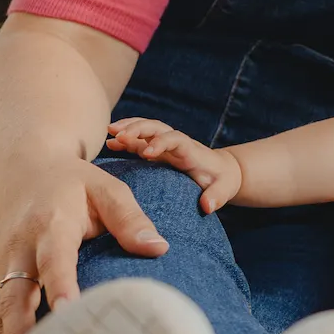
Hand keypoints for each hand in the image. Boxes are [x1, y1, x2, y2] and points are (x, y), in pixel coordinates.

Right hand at [0, 152, 168, 333]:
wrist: (24, 170)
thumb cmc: (73, 183)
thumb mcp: (107, 188)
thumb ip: (131, 218)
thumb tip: (158, 248)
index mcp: (51, 225)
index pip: (54, 260)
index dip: (59, 286)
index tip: (68, 312)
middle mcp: (21, 250)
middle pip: (14, 297)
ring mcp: (6, 267)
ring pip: (2, 314)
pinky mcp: (2, 280)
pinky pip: (1, 316)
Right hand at [105, 117, 242, 212]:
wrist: (221, 170)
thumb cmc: (221, 180)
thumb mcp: (224, 189)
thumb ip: (217, 196)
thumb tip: (207, 206)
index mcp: (190, 151)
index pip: (175, 140)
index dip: (161, 144)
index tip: (146, 154)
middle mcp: (176, 143)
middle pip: (156, 128)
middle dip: (138, 128)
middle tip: (119, 135)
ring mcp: (165, 145)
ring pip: (145, 129)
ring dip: (128, 128)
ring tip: (109, 132)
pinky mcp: (156, 151)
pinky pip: (138, 141)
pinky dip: (125, 139)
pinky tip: (109, 143)